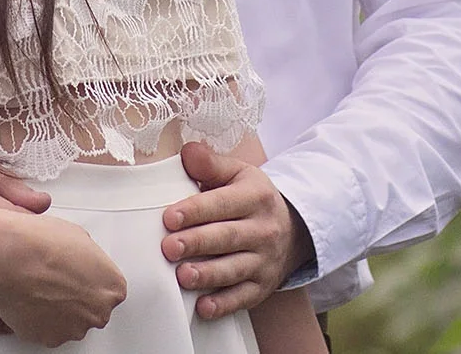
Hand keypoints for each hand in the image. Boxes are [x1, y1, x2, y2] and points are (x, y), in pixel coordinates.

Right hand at [0, 206, 127, 346]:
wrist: (12, 259)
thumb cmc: (42, 245)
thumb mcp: (79, 237)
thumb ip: (89, 259)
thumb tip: (81, 261)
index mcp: (111, 288)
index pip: (109, 290)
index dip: (91, 281)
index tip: (79, 275)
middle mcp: (97, 313)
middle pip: (92, 309)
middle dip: (77, 298)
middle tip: (57, 280)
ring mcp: (73, 329)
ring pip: (70, 322)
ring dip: (59, 310)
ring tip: (40, 287)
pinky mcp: (49, 338)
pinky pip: (47, 330)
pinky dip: (40, 319)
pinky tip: (31, 298)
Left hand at [161, 141, 308, 318]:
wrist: (292, 229)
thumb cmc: (251, 199)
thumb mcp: (238, 174)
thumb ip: (211, 164)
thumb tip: (188, 153)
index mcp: (255, 197)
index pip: (223, 204)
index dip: (195, 210)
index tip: (169, 218)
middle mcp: (263, 230)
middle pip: (227, 238)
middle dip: (197, 243)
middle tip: (168, 248)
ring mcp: (264, 261)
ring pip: (235, 270)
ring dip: (208, 275)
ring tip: (183, 276)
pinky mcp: (262, 286)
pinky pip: (243, 298)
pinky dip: (224, 305)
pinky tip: (204, 308)